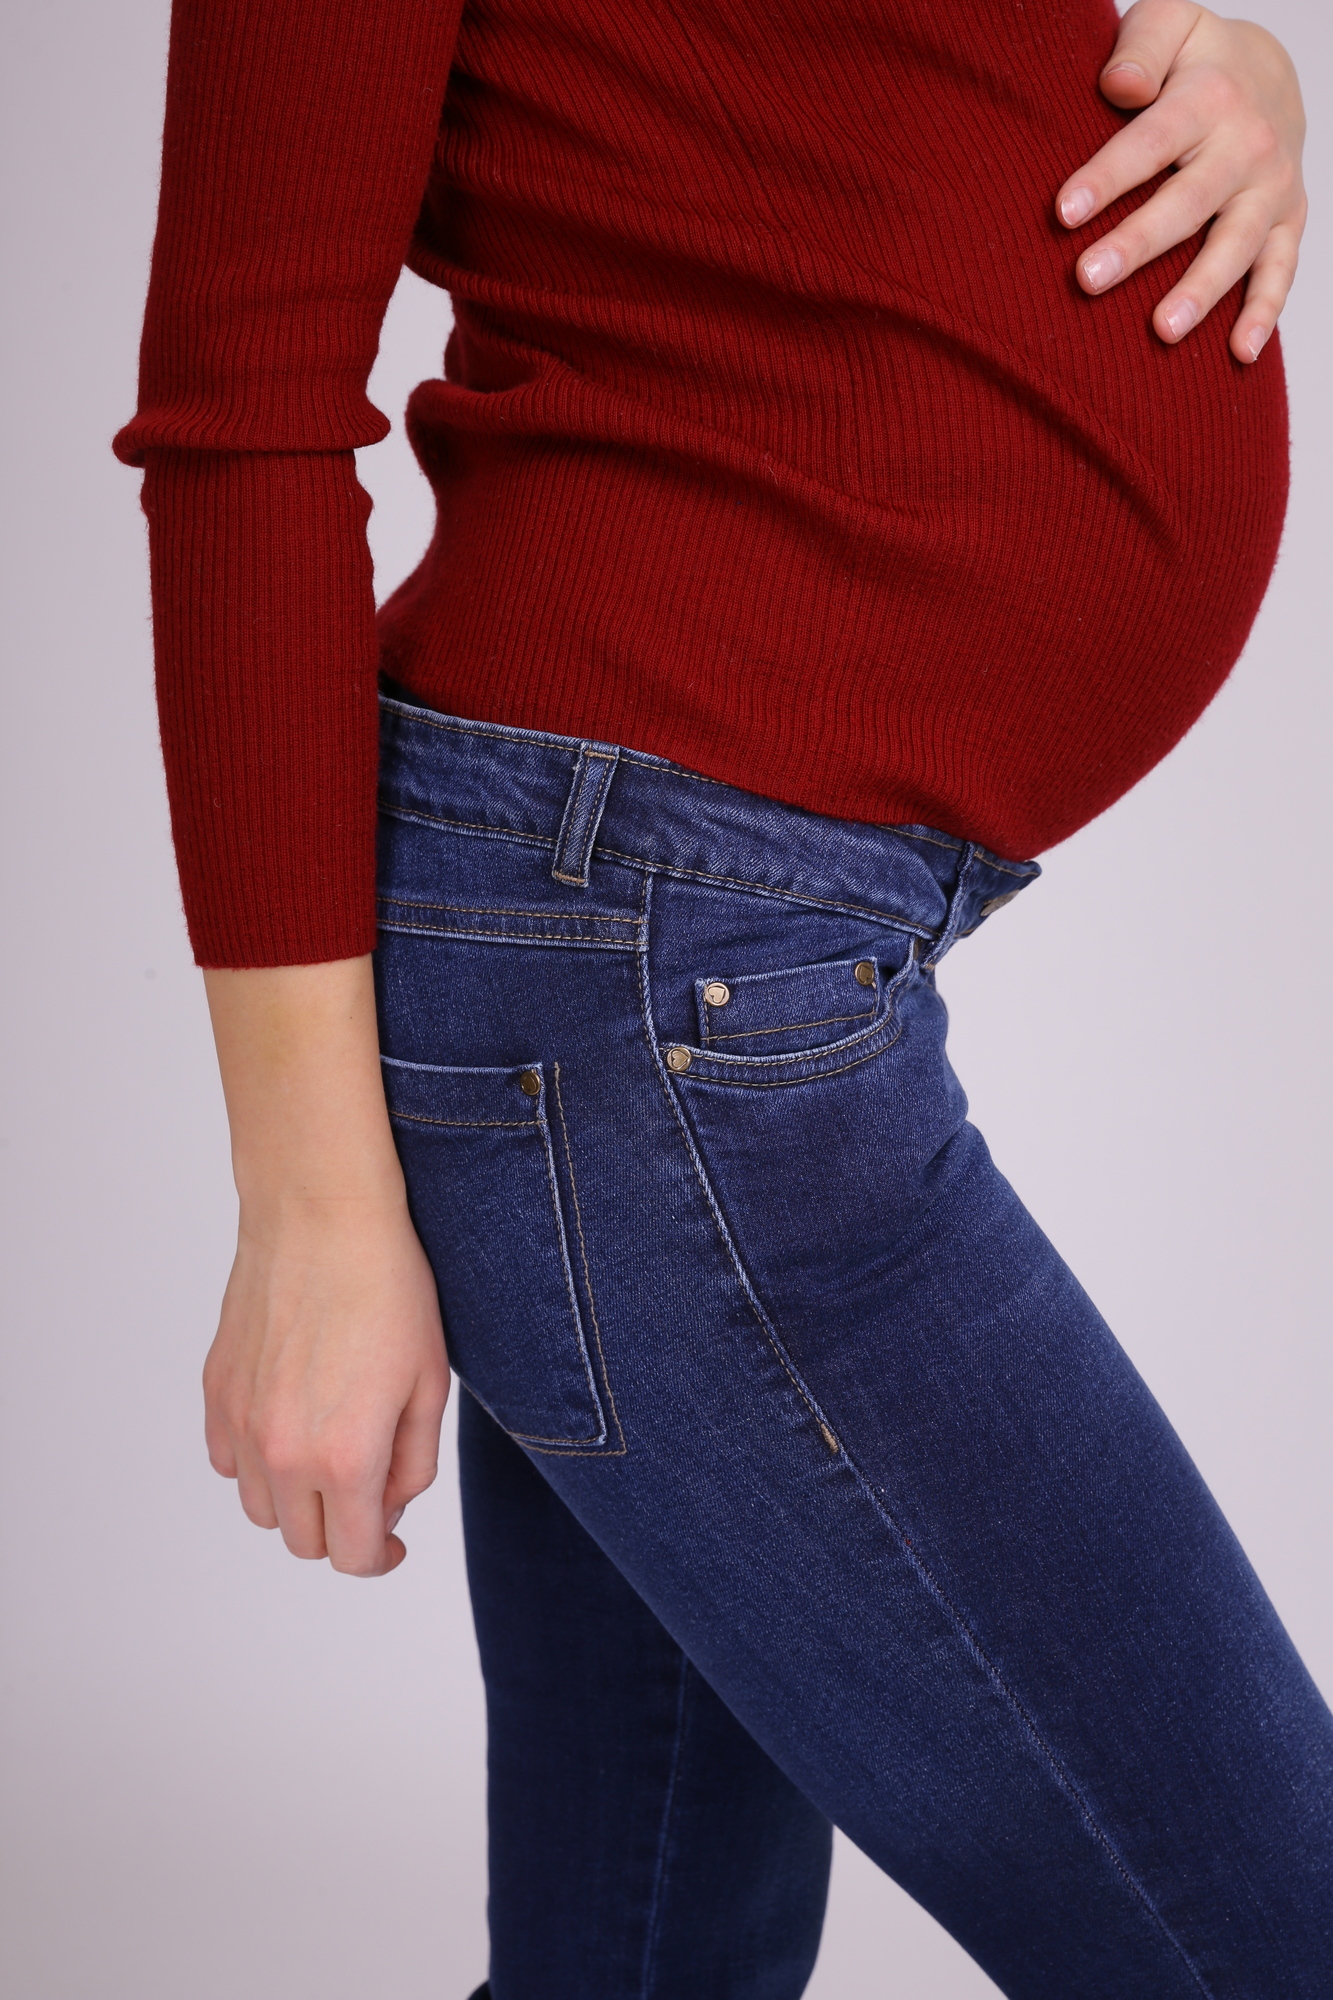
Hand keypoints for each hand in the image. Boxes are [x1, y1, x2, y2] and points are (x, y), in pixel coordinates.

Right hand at [204, 1192, 448, 1577]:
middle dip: (341, 1529)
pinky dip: (257, 1461)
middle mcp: (280, 1452)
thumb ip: (413, 1465)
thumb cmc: (389, 1290)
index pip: (352, 1556)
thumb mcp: (430, 1385)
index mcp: (343, 1459)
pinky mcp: (216, 1390)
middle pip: (303, 1542)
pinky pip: (228, 1461)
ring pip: (261, 1507)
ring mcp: (239, 1422)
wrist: (323, 1218)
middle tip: (371, 1489)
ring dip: (297, 1498)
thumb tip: (389, 1508)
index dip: (381, 1558)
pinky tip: (291, 1424)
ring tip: (332, 1448)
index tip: (392, 1545)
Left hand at [1056, 2, 1306, 361]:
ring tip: (1162, 329)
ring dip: (1201, 291)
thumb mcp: (1169, 24)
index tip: (1063, 212)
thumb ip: (1142, 46)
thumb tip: (1119, 86)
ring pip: (1235, 246)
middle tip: (1087, 280)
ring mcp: (1271, 190)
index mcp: (1209, 99)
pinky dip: (1263, 313)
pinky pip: (1280, 271)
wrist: (1270, 74)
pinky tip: (1237, 354)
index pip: (1151, 141)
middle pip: (1189, 202)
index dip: (1108, 176)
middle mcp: (1246, 147)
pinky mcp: (1287, 224)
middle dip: (1139, 243)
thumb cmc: (1194, 60)